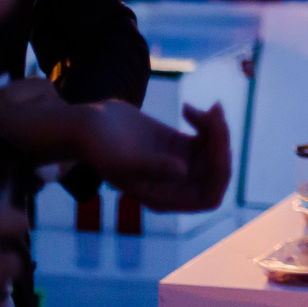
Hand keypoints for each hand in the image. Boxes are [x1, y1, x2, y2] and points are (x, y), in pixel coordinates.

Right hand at [78, 100, 231, 212]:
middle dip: (221, 144)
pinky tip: (188, 108)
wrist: (86, 124)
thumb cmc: (98, 145)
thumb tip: (183, 172)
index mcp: (163, 198)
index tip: (216, 146)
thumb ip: (153, 168)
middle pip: (216, 171)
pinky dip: (206, 122)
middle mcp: (173, 185)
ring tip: (207, 108)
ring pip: (214, 152)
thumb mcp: (123, 159)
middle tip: (213, 115)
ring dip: (217, 129)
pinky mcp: (176, 145)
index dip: (220, 174)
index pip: (209, 198)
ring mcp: (177, 164)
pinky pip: (205, 138)